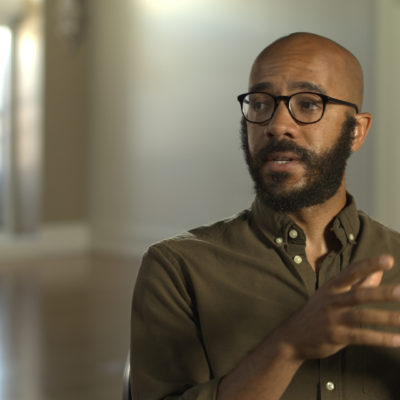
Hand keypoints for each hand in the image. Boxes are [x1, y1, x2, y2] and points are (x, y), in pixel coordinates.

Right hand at [275, 254, 399, 361]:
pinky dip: (380, 339)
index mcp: (332, 287)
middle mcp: (332, 300)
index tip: (388, 259)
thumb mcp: (333, 294)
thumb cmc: (318, 312)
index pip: (352, 272)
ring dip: (385, 318)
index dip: (369, 265)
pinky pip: (361, 337)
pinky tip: (397, 340)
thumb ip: (358, 283)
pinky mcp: (336, 336)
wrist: (293, 336)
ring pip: (362, 317)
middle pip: (359, 295)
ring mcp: (333, 319)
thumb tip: (379, 271)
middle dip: (381, 293)